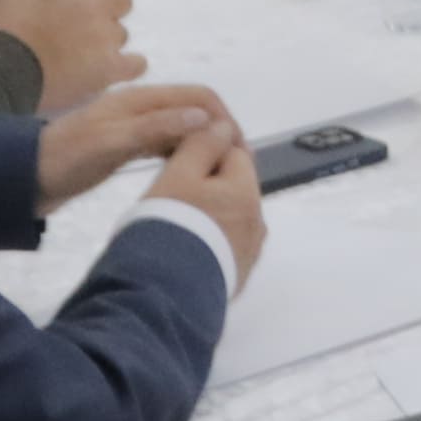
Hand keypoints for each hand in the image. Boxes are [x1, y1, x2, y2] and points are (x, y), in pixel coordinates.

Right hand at [0, 0, 139, 103]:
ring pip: (122, 32)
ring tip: (87, 52)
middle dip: (109, 8)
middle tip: (87, 24)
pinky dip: (129, 65)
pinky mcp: (108, 67)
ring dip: (108, 38)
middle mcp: (95, 3)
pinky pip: (135, 63)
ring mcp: (104, 36)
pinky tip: (117, 67)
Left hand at [37, 77, 235, 207]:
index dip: (225, 119)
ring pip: (183, 126)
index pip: (199, 98)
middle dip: (220, 131)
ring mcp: (133, 125)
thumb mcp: (110, 144)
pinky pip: (167, 142)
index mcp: (139, 100)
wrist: (22, 178)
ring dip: (204, 142)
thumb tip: (206, 119)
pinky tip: (187, 172)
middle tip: (234, 167)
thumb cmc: (65, 161)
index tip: (240, 152)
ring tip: (218, 172)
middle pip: (195, 109)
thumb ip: (155, 128)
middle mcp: (140, 107)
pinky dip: (185, 151)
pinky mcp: (125, 144)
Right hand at [144, 109, 267, 276]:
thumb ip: (202, 146)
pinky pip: (225, 245)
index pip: (235, 153)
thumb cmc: (169, 226)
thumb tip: (223, 125)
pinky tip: (187, 245)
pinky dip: (210, 238)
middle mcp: (256, 222)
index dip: (208, 149)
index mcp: (246, 192)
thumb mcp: (178, 175)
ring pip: (232, 217)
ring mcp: (249, 252)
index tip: (179, 157)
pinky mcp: (236, 276)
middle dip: (210, 183)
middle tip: (172, 190)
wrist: (164, 294)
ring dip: (211, 212)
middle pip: (236, 188)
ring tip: (176, 218)